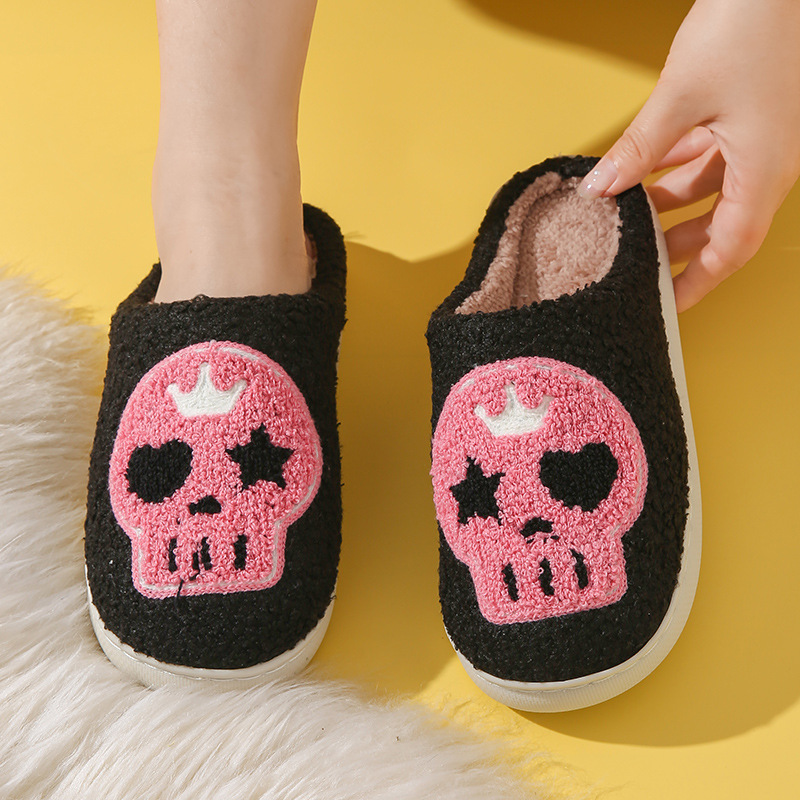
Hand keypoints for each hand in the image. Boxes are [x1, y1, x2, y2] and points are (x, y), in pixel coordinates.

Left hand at [578, 0, 799, 311]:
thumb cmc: (751, 25)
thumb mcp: (680, 97)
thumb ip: (638, 149)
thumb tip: (600, 187)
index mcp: (765, 170)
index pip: (730, 249)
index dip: (697, 282)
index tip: (668, 305)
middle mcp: (769, 161)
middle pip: (720, 225)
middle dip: (677, 246)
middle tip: (635, 263)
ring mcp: (761, 138)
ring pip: (712, 189)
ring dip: (669, 203)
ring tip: (625, 215)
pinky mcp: (749, 115)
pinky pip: (711, 155)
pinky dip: (676, 164)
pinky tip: (641, 167)